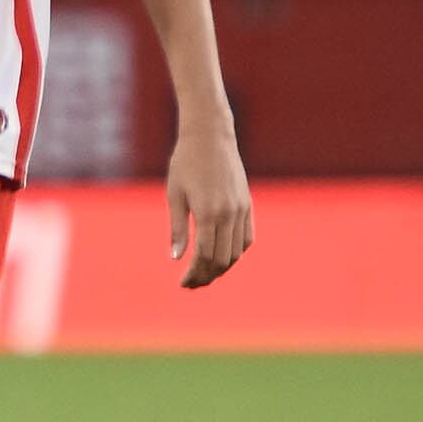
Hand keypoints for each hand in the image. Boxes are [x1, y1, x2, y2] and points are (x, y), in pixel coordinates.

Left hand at [166, 124, 252, 288]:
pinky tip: (222, 258)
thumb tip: (176, 258)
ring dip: (221, 268)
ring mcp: (241, 210)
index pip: (204, 256)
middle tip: (190, 284)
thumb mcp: (174, 195)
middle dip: (206, 276)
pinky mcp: (248, 205)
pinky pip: (247, 238)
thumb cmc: (184, 163)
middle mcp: (229, 214)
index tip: (182, 283)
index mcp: (208, 213)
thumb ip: (177, 228)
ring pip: (236, 252)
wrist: (210, 137)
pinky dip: (236, 253)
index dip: (194, 274)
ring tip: (204, 274)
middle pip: (222, 260)